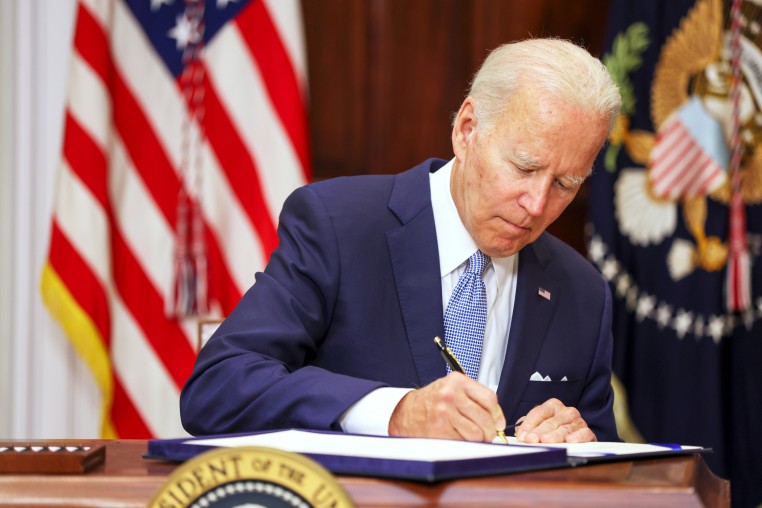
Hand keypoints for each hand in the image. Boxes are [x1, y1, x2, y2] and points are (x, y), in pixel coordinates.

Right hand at [388, 373, 505, 441]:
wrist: (405, 411)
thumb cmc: (431, 401)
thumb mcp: (451, 388)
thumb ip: (473, 397)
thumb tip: (496, 418)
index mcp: (457, 382)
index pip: (489, 398)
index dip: (498, 414)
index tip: (498, 423)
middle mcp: (451, 395)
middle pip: (485, 418)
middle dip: (489, 431)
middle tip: (486, 434)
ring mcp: (444, 412)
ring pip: (476, 433)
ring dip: (477, 439)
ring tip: (471, 436)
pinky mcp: (439, 429)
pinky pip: (463, 442)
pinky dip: (464, 443)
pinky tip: (457, 437)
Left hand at [514, 398, 594, 443]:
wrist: (576, 438)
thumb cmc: (553, 431)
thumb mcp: (539, 428)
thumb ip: (530, 429)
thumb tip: (520, 436)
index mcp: (552, 406)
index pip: (539, 413)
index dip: (529, 425)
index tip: (522, 435)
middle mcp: (566, 411)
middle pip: (550, 421)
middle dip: (539, 431)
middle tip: (531, 440)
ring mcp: (578, 421)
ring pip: (565, 428)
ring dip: (554, 436)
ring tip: (545, 441)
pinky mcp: (588, 432)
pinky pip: (584, 432)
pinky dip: (577, 436)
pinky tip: (569, 440)